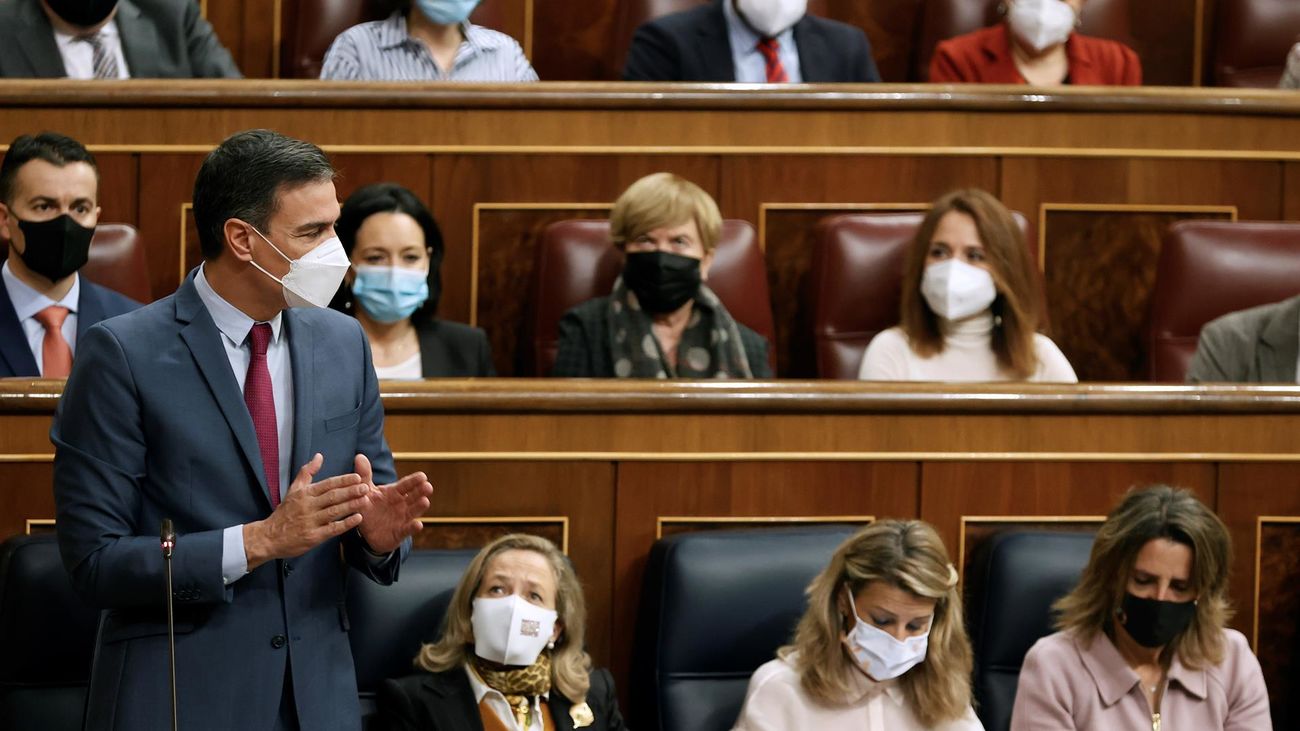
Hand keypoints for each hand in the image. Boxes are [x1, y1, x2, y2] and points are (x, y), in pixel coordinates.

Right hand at [243, 453, 370, 569]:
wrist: (269, 537)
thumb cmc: (285, 512)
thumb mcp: (294, 490)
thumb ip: (307, 472)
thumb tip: (319, 456)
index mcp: (305, 494)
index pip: (327, 484)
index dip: (343, 480)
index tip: (358, 477)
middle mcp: (308, 506)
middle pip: (332, 496)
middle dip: (350, 491)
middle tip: (366, 487)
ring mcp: (310, 522)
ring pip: (334, 511)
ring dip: (351, 505)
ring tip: (365, 500)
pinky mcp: (313, 536)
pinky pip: (332, 529)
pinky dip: (345, 523)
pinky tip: (357, 518)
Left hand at [354, 453, 432, 554]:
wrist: (366, 532)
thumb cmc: (369, 508)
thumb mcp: (365, 492)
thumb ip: (364, 475)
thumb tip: (359, 455)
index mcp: (395, 493)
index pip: (406, 485)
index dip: (414, 481)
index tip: (422, 476)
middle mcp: (402, 504)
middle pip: (413, 496)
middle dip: (421, 491)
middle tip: (428, 486)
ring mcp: (403, 518)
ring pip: (414, 511)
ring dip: (420, 507)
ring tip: (425, 501)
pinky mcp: (400, 532)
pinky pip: (407, 529)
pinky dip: (413, 527)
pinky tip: (418, 524)